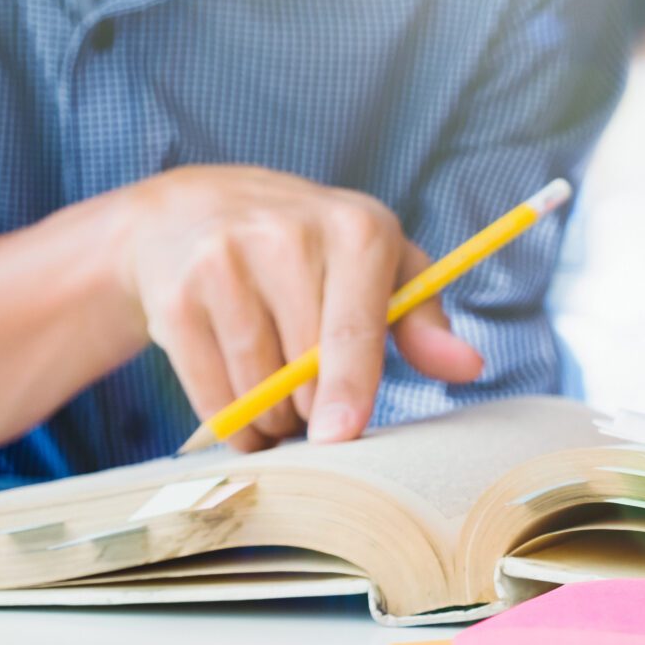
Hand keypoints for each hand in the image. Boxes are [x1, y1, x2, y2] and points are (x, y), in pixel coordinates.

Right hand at [115, 166, 482, 450]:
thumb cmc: (311, 249)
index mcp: (355, 229)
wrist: (193, 209)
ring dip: (272, 419)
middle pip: (305, 372)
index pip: (355, 328)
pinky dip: (230, 420)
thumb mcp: (377, 263)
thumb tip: (469, 366)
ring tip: (278, 396)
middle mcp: (287, 236)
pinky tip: (238, 406)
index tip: (340, 435)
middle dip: (314, 408)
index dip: (350, 387)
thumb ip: (422, 318)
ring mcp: (223, 262)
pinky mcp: (175, 296)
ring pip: (256, 388)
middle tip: (314, 399)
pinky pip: (210, 392)